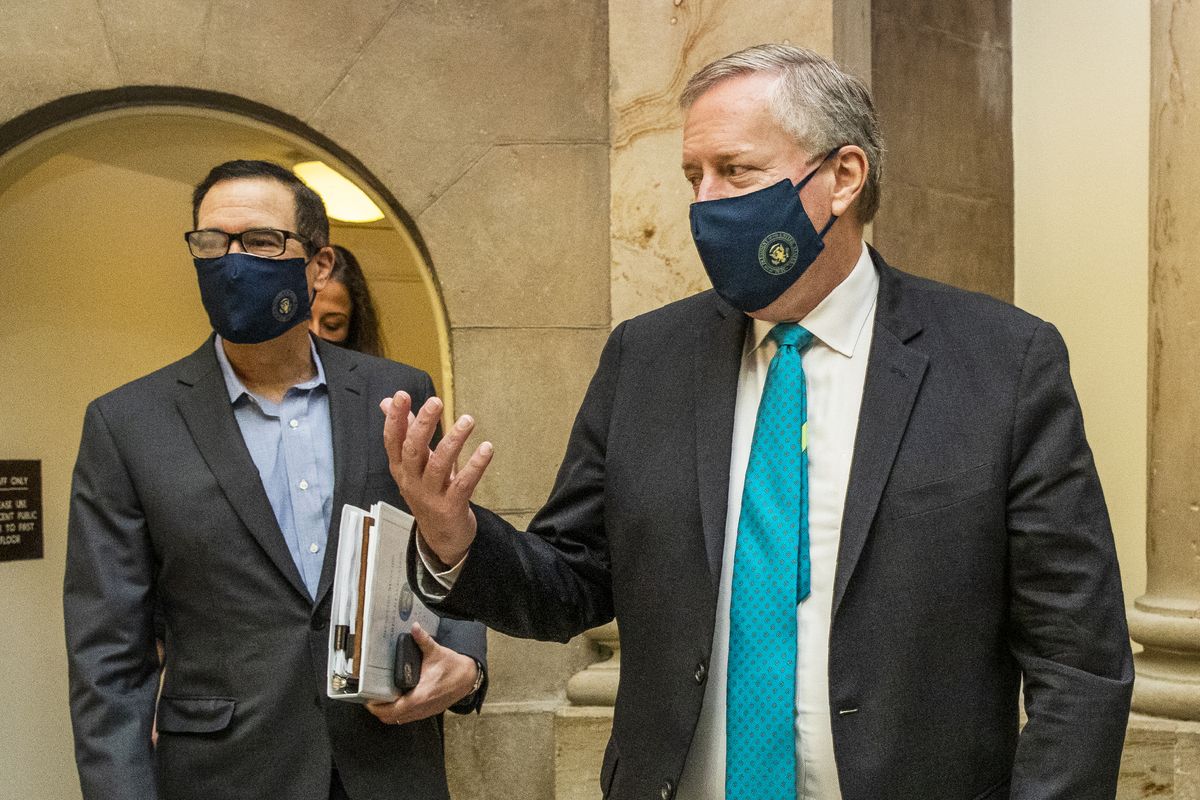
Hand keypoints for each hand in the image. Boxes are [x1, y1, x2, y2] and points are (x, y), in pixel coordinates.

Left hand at [365, 623, 477, 724]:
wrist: (468, 678)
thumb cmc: (453, 667)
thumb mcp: (437, 652)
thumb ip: (423, 640)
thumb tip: (415, 626)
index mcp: (420, 695)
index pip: (392, 709)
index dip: (377, 707)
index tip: (368, 698)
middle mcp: (421, 707)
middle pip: (391, 718)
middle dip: (378, 710)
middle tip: (370, 698)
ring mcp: (424, 712)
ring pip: (398, 720)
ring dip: (387, 712)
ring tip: (379, 699)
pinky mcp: (427, 712)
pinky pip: (407, 718)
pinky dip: (398, 713)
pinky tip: (395, 700)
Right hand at [381, 391, 492, 565]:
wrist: (441, 537)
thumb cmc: (428, 492)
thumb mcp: (412, 464)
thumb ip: (403, 431)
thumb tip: (386, 401)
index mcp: (401, 468)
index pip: (392, 440)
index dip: (394, 418)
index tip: (401, 395)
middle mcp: (412, 481)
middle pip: (413, 450)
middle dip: (423, 425)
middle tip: (436, 402)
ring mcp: (430, 495)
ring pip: (439, 465)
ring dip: (453, 441)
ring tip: (468, 420)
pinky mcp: (451, 507)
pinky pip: (463, 483)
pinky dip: (475, 465)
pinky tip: (487, 448)